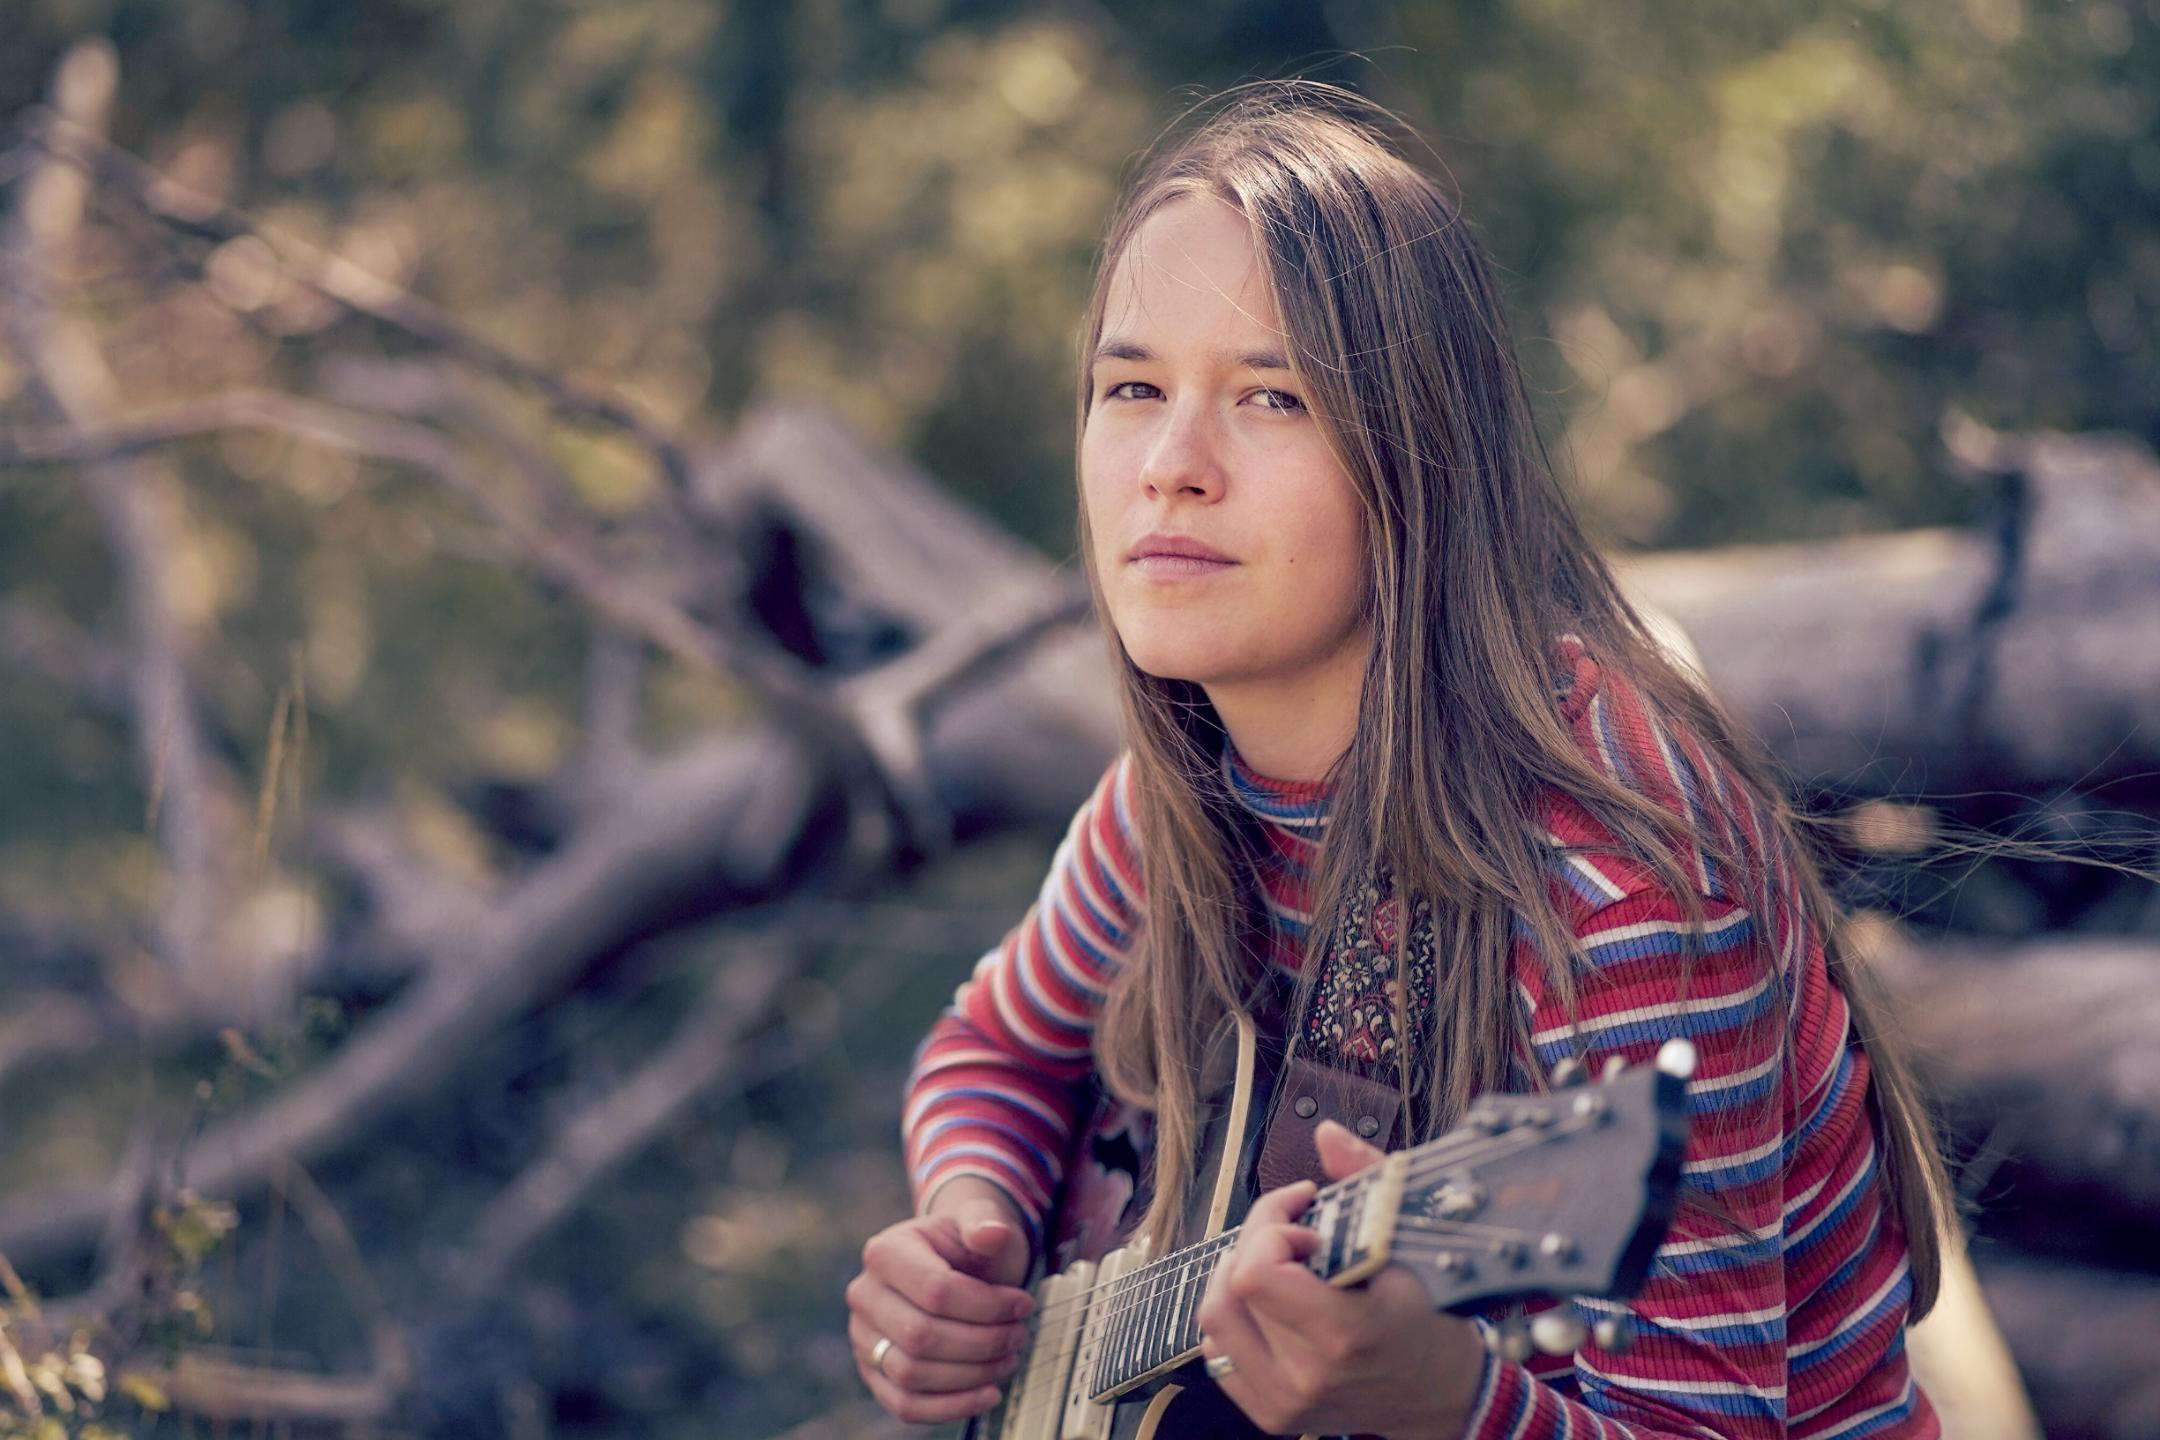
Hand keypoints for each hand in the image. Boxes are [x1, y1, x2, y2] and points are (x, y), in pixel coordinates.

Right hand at [847, 1178, 1034, 1424]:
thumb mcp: (980, 1219)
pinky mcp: (874, 1373)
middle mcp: (865, 1295)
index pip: (935, 1291)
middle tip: (1019, 1335)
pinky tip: (989, 1393)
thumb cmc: (968, 1246)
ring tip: (1007, 1360)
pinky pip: (905, 1404)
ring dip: (971, 1376)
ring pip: (912, 1375)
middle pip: (921, 1336)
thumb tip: (991, 1234)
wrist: (952, 1265)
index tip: (1024, 1305)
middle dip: (982, 1342)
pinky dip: (951, 1407)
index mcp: (885, 1252)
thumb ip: (985, 1220)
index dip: (987, 1305)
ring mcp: (864, 1338)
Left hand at [1196, 1121, 1487, 1439]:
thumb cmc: (1432, 1318)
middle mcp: (1306, 1376)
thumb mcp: (1411, 1242)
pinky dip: (1236, 1314)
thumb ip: (1366, 1179)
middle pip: (1232, 1284)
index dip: (1272, 1230)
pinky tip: (1273, 1301)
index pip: (1255, 1273)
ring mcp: (1284, 1400)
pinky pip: (1218, 1349)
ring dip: (1239, 1274)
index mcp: (1343, 1335)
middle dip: (1258, 1241)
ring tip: (1281, 1263)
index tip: (1308, 1224)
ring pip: (1216, 1315)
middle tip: (1297, 1233)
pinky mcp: (1271, 1413)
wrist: (1444, 1393)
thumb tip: (1326, 1134)